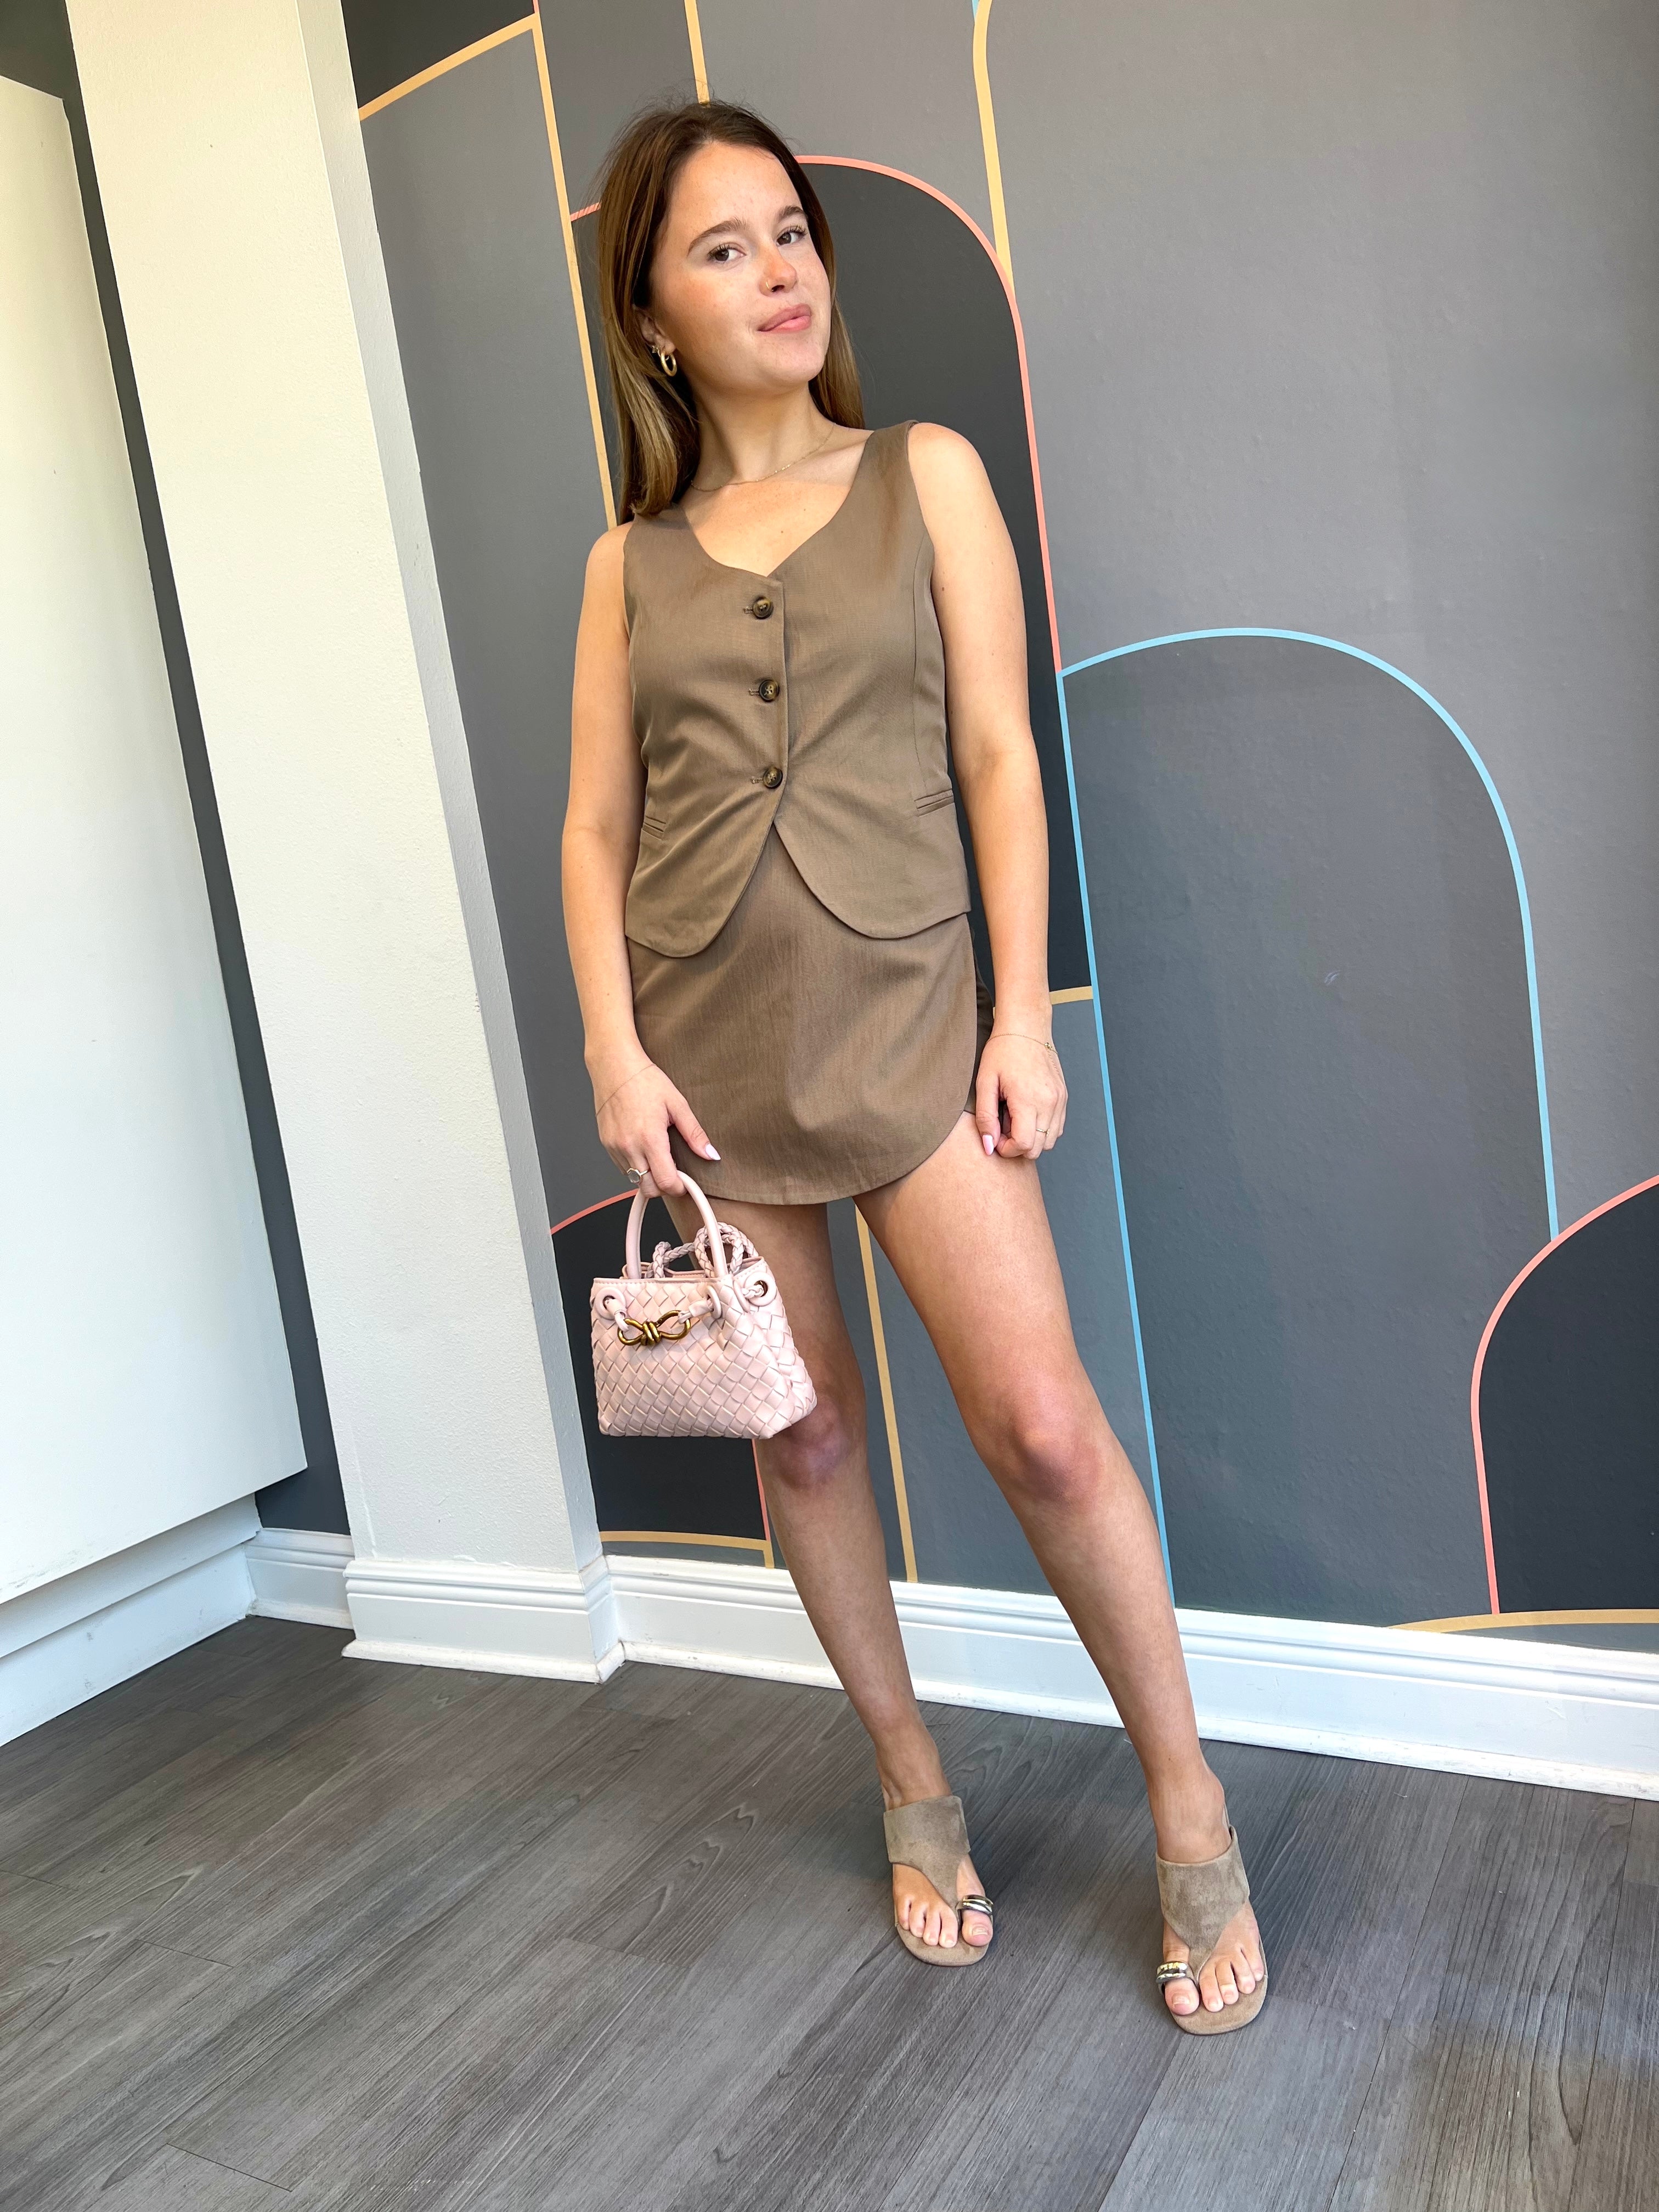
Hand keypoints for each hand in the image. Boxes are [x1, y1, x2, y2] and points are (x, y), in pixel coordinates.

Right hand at [593, 1055, 718, 1194]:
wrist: (614, 1065)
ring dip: (648, 1176)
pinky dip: (635, 1166)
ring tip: (658, 1155)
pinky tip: (642, 1147)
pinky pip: (622, 1167)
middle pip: (648, 1188)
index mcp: (649, 1138)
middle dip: (663, 1186)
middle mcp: (629, 1147)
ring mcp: (614, 1147)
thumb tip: (711, 1155)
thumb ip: (694, 1134)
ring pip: (633, 1180)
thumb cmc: (645, 1080)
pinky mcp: (605, 1144)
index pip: (665, 1182)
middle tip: (674, 1173)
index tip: (686, 1182)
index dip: (678, 1187)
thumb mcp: (677, 1104)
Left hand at [973, 1029, 1065, 1159]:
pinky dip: (1042, 1129)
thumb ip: (985, 1118)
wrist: (1026, 1028)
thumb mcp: (985, 1083)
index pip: (1024, 1145)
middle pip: (1038, 1148)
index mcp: (1029, 1100)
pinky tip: (1027, 1112)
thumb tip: (988, 1146)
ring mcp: (1060, 1101)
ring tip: (1015, 1117)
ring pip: (1050, 1141)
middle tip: (1002, 1125)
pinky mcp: (1063, 1097)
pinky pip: (1057, 1127)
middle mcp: (1049, 1103)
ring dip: (1031, 1138)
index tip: (995, 1135)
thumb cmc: (1002, 1052)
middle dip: (1018, 1145)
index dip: (1006, 1149)